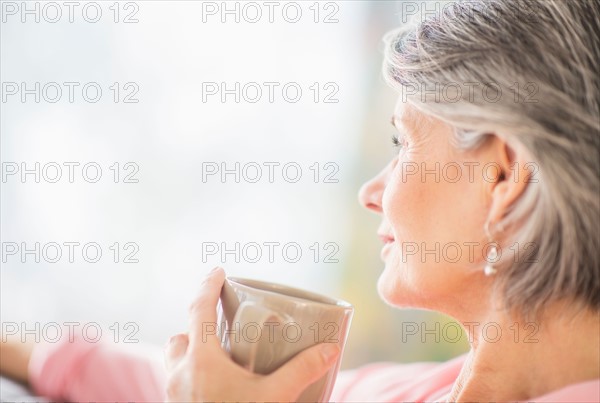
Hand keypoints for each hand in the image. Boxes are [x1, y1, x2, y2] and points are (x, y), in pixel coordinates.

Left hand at [164, 267, 339, 401]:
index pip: (197, 309)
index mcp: (200, 361)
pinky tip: (213, 386)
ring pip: (174, 359)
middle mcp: (179, 374)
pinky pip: (175, 381)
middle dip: (196, 326)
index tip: (217, 270)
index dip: (207, 285)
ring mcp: (172, 395)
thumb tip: (330, 349)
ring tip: (217, 355)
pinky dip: (189, 374)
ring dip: (189, 351)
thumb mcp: (273, 398)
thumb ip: (301, 371)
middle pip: (181, 336)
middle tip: (220, 325)